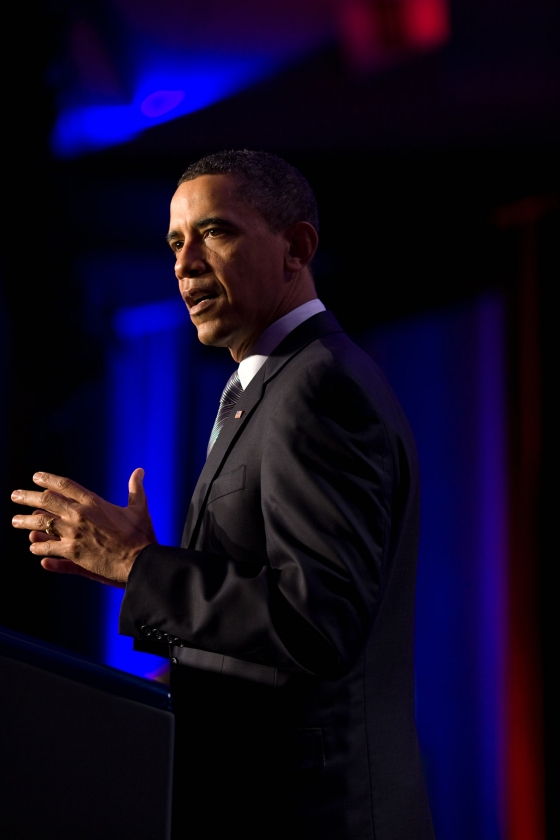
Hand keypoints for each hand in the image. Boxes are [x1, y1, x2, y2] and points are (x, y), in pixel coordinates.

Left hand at [11, 469, 155, 584]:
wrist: (139, 560)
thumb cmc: (140, 535)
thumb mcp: (139, 508)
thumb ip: (135, 489)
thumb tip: (140, 471)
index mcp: (94, 502)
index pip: (65, 485)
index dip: (48, 479)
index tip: (36, 477)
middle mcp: (80, 514)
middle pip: (46, 501)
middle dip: (27, 496)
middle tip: (15, 495)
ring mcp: (74, 533)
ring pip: (41, 525)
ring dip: (25, 522)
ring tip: (15, 521)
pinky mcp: (72, 552)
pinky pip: (48, 548)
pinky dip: (39, 547)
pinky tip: (34, 547)